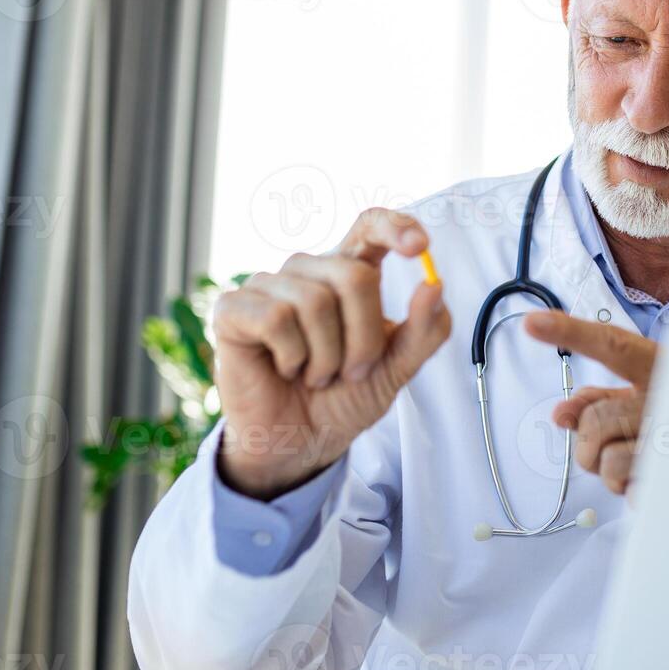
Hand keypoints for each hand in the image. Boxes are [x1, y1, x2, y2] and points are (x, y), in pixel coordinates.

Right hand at [211, 208, 451, 499]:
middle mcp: (308, 271)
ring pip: (316, 301)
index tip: (419, 247)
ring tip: (316, 375)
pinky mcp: (234, 308)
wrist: (301, 442)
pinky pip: (276, 318)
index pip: (369, 226)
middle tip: (351, 372)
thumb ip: (424, 330)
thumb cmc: (344, 398)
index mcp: (348, 274)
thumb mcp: (397, 368)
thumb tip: (434, 284)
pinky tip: (286, 369)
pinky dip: (292, 356)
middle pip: (354, 275)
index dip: (394, 226)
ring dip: (327, 356)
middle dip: (364, 338)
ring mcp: (268, 286)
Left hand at [523, 311, 656, 495]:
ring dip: (613, 474)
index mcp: (664, 367)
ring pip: (605, 463)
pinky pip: (630, 494)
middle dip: (590, 442)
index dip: (572, 333)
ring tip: (641, 464)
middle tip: (616, 445)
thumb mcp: (652, 396)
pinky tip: (658, 482)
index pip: (614, 346)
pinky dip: (636, 495)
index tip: (532, 323)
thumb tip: (560, 413)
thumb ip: (603, 399)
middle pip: (594, 420)